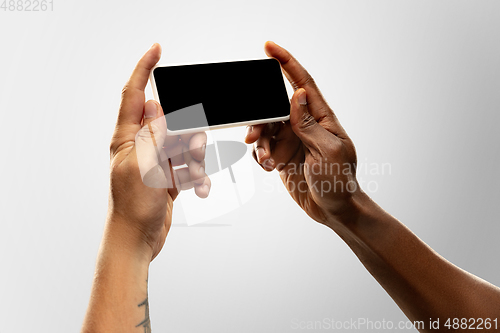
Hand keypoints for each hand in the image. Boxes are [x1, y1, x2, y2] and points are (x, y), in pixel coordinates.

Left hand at [108, 43, 209, 260]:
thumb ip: (152, 135)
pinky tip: (197, 188)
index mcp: (127, 138)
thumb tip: (156, 106)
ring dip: (195, 159)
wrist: (136, 240)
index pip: (134, 95)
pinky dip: (196, 175)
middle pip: (172, 121)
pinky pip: (189, 165)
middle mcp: (141, 145)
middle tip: (189, 152)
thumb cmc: (132, 207)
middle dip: (187, 133)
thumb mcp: (144, 167)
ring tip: (191, 178)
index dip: (144, 70)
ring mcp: (156, 161)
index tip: (157, 50)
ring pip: (185, 143)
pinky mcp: (167, 175)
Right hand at [245, 42, 358, 224]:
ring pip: (265, 129)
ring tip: (266, 160)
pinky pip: (262, 147)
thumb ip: (309, 124)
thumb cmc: (339, 181)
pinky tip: (269, 167)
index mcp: (322, 118)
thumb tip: (299, 93)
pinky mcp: (282, 155)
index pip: (303, 83)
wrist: (334, 210)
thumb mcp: (327, 152)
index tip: (269, 47)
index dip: (286, 63)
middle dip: (260, 118)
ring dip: (259, 142)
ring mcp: (293, 140)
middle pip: (274, 107)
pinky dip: (260, 155)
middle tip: (254, 134)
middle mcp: (305, 125)